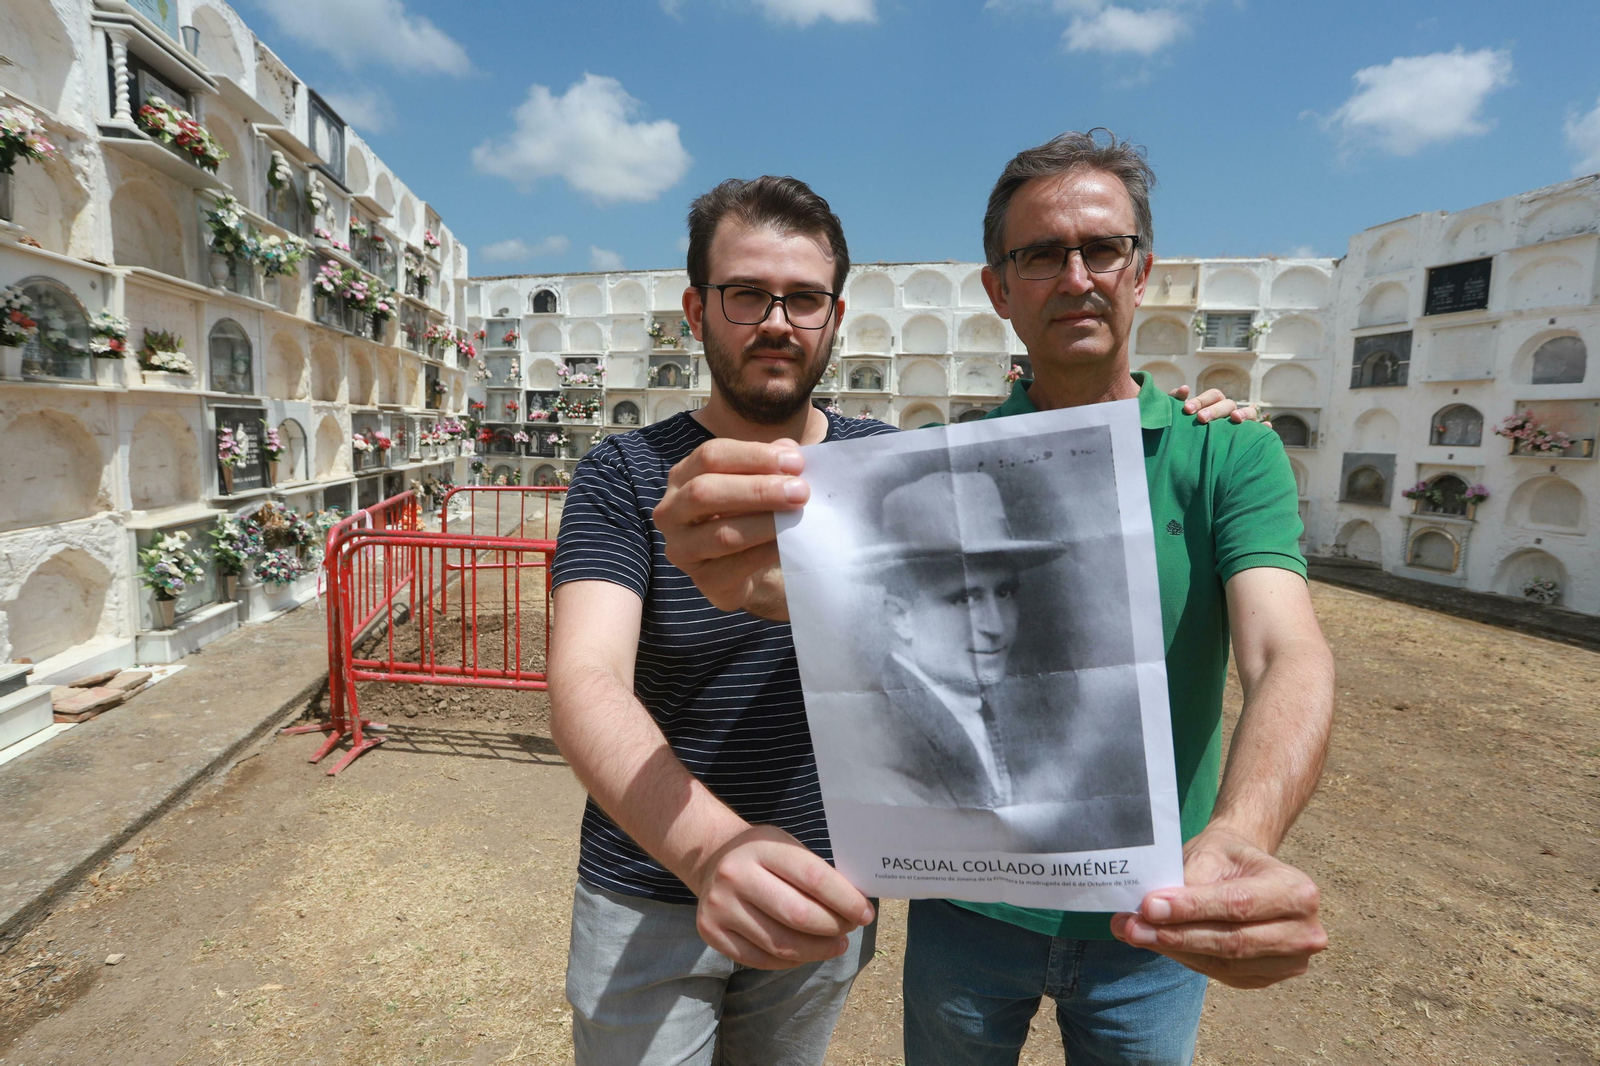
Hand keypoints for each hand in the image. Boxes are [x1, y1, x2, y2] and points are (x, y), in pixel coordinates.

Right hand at [656, 438, 806, 617]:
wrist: (754, 567)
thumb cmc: (752, 514)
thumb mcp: (761, 481)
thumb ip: (772, 464)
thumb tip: (789, 451)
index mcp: (683, 475)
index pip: (711, 456)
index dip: (754, 456)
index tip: (795, 462)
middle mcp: (672, 511)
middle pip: (706, 492)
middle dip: (758, 490)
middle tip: (800, 491)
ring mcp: (682, 549)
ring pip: (721, 533)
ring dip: (765, 523)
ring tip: (798, 515)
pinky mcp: (703, 580)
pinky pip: (736, 565)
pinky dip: (766, 552)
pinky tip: (789, 543)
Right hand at [692, 824, 875, 969]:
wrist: (713, 860)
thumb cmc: (764, 855)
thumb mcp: (787, 847)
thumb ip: (816, 872)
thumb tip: (856, 907)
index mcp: (761, 847)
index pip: (814, 878)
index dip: (846, 900)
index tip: (866, 914)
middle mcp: (735, 875)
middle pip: (799, 916)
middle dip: (834, 928)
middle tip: (850, 930)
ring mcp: (719, 906)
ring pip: (781, 944)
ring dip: (817, 950)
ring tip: (835, 945)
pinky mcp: (711, 932)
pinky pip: (762, 959)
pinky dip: (791, 961)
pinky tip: (806, 952)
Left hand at [1109, 825, 1326, 988]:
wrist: (1247, 870)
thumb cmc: (1228, 857)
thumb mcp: (1211, 853)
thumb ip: (1188, 883)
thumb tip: (1150, 910)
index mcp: (1297, 891)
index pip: (1237, 905)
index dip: (1191, 908)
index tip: (1148, 906)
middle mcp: (1303, 931)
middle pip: (1232, 941)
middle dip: (1175, 935)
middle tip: (1131, 927)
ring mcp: (1290, 961)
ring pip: (1223, 963)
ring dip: (1173, 950)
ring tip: (1133, 933)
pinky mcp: (1266, 978)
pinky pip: (1221, 975)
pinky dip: (1185, 959)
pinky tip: (1157, 944)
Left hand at [1169, 385, 1267, 426]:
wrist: (1193, 452)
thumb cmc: (1186, 429)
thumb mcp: (1179, 416)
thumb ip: (1177, 402)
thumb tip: (1184, 389)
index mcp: (1214, 403)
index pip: (1213, 395)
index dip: (1201, 400)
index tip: (1187, 410)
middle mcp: (1229, 410)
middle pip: (1228, 403)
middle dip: (1215, 410)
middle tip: (1201, 419)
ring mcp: (1242, 421)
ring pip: (1249, 412)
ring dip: (1244, 412)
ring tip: (1236, 418)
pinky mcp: (1250, 435)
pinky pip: (1260, 430)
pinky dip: (1264, 428)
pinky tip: (1266, 428)